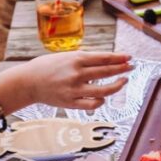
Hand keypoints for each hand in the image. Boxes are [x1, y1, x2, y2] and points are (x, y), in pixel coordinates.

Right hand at [12, 51, 131, 111]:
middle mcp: (77, 74)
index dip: (118, 58)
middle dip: (122, 69)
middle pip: (106, 72)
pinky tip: (103, 97)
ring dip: (117, 85)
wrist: (28, 82)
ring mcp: (75, 89)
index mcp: (76, 59)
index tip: (129, 57)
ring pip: (104, 90)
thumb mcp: (65, 56)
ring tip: (123, 81)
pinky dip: (101, 101)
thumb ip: (83, 59)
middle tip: (132, 67)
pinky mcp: (71, 103)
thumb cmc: (47, 67)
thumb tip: (104, 61)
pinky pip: (92, 104)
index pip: (103, 58)